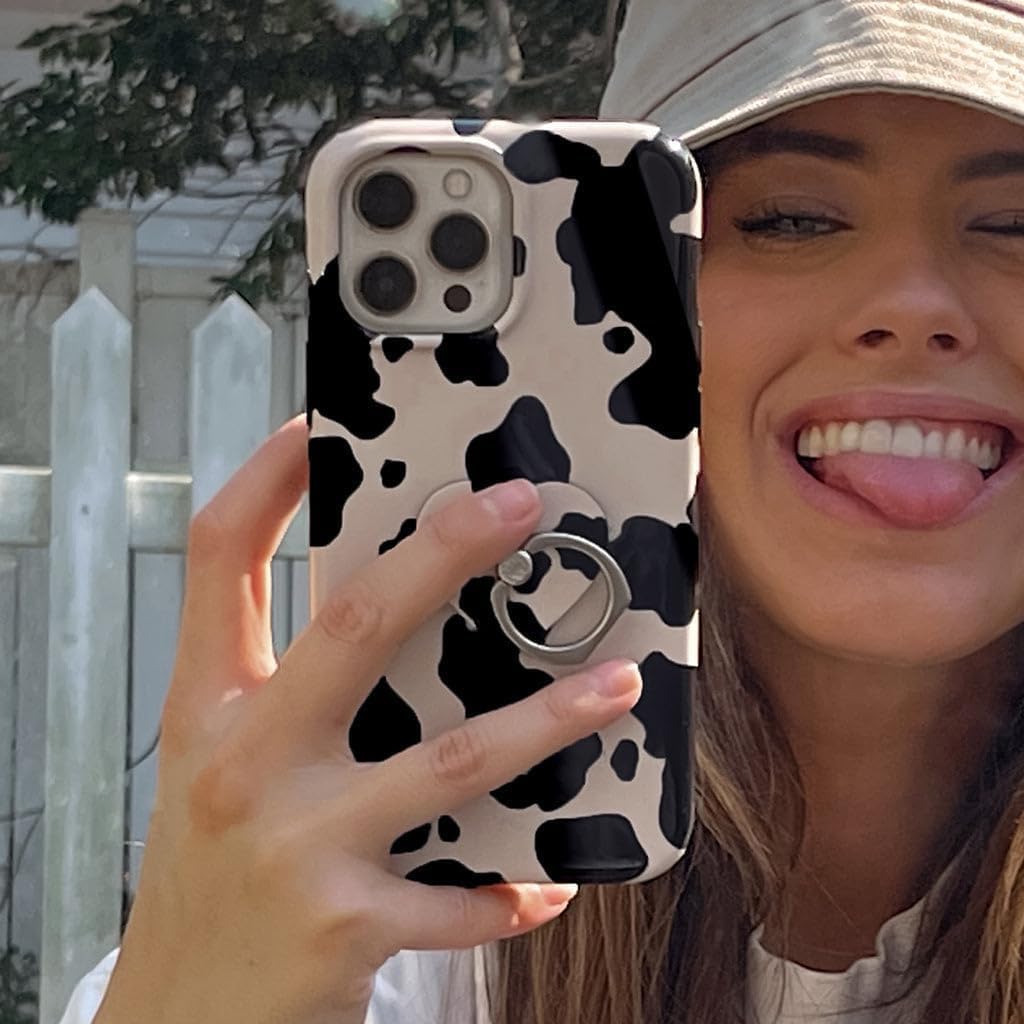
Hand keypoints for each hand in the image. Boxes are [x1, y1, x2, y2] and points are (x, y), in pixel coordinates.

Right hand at [97, 415, 640, 1023]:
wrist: (180, 1020)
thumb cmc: (211, 875)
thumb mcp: (225, 764)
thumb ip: (292, 689)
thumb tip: (398, 603)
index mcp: (207, 708)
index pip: (218, 560)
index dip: (266, 481)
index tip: (320, 428)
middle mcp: (244, 764)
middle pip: (356, 625)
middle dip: (446, 553)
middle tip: (519, 507)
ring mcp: (297, 845)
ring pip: (449, 761)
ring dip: (548, 721)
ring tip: (618, 685)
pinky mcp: (346, 927)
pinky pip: (461, 899)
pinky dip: (513, 887)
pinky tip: (551, 877)